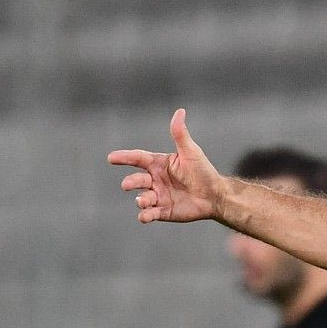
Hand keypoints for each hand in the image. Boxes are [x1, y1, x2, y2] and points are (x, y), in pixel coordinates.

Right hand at [108, 109, 224, 223]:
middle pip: (137, 180)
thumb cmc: (203, 171)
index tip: (111, 158)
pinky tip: (144, 216)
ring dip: (140, 200)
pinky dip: (145, 215)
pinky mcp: (164, 211)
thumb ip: (180, 134)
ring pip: (142, 198)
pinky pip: (151, 214)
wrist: (215, 195)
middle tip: (127, 184)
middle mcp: (155, 180)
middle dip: (131, 182)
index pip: (138, 158)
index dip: (124, 157)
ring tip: (143, 201)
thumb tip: (180, 111)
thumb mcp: (191, 152)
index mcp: (158, 164)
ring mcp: (158, 196)